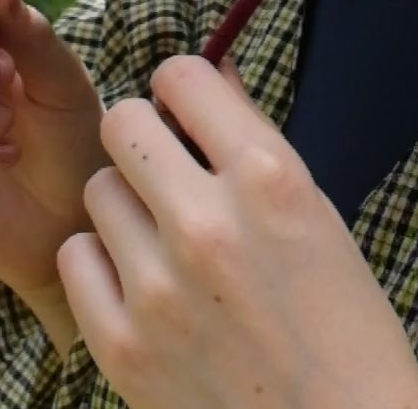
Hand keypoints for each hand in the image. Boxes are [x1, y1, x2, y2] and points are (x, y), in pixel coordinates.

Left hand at [56, 54, 417, 408]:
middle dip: (144, 139)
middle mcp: (208, 223)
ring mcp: (159, 288)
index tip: (187, 112)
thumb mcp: (315, 206)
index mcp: (269, 177)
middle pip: (122, 122)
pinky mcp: (123, 347)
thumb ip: (253, 136)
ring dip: (127, 207)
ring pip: (97, 191)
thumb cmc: (341, 316)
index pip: (183, 76)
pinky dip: (102, 266)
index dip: (182, 88)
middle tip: (166, 171)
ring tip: (164, 242)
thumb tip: (210, 70)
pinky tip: (141, 284)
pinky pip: (76, 258)